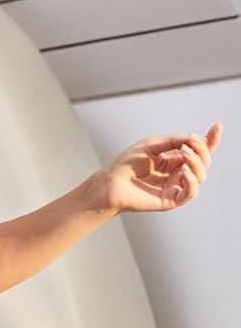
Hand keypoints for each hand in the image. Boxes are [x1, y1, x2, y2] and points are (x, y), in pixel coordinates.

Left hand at [92, 123, 222, 215]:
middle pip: (203, 162)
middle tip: (189, 144)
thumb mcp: (153, 145)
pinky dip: (192, 181)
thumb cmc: (126, 164)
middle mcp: (176, 173)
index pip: (198, 151)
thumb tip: (195, 139)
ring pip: (200, 176)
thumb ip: (175, 141)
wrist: (110, 182)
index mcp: (173, 159)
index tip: (217, 127)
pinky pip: (190, 193)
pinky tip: (183, 172)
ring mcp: (174, 187)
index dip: (210, 140)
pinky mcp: (170, 201)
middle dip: (202, 150)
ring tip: (183, 155)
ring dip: (196, 162)